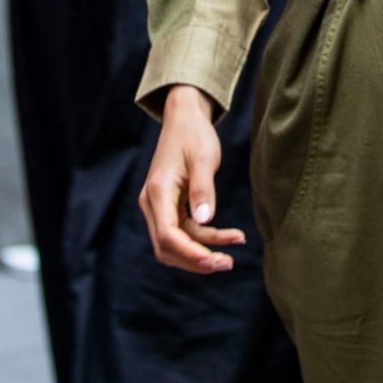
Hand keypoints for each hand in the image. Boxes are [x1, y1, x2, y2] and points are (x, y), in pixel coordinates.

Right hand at [138, 85, 245, 273]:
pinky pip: (183, 231)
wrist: (184, 118)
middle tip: (226, 264)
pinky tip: (228, 236)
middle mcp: (152, 203)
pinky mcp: (169, 206)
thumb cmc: (194, 135)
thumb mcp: (203, 158)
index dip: (190, 253)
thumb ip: (203, 189)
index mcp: (158, 192)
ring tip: (230, 257)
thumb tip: (205, 220)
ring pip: (175, 243)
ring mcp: (159, 206)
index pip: (168, 235)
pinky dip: (203, 238)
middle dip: (195, 260)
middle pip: (167, 247)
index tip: (214, 260)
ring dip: (201, 252)